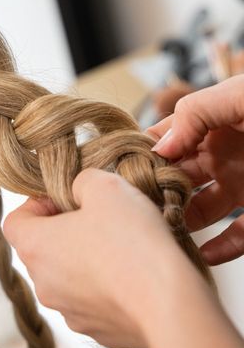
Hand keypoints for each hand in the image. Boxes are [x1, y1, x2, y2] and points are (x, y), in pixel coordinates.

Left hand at [3, 169, 185, 347]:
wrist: (171, 307)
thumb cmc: (133, 243)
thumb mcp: (105, 186)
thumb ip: (81, 180)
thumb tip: (78, 190)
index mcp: (35, 247)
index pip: (14, 221)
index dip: (37, 204)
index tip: (67, 199)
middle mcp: (44, 283)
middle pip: (43, 248)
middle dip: (67, 229)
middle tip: (100, 218)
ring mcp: (68, 311)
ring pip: (69, 276)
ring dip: (88, 258)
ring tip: (123, 245)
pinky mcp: (96, 329)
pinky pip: (94, 300)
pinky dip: (108, 286)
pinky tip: (135, 274)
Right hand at [147, 74, 243, 264]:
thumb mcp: (239, 94)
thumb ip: (195, 113)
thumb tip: (160, 145)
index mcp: (209, 125)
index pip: (163, 139)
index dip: (139, 152)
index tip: (116, 169)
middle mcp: (219, 156)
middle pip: (174, 177)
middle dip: (152, 189)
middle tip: (130, 207)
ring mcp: (240, 185)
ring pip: (199, 209)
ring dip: (179, 220)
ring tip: (159, 230)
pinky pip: (237, 237)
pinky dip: (219, 248)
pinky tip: (202, 253)